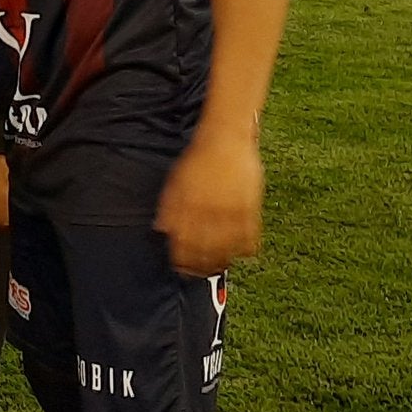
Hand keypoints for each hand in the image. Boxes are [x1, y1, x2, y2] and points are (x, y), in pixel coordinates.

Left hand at [156, 128, 263, 276]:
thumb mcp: (175, 181)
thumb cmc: (197, 159)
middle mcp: (209, 212)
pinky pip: (250, 237)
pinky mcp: (251, 208)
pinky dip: (245, 248)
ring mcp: (231, 211)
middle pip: (205, 250)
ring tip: (219, 266)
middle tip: (199, 272)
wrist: (225, 138)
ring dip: (222, 261)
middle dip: (200, 265)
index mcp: (188, 206)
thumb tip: (161, 229)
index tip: (180, 269)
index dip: (182, 260)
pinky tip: (240, 252)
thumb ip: (169, 207)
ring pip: (228, 248)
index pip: (183, 243)